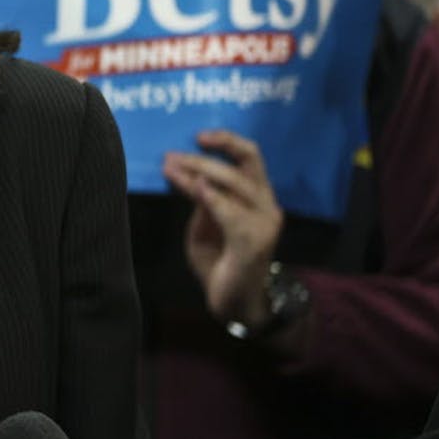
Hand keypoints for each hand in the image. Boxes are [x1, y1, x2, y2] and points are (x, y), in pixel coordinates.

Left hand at [163, 129, 283, 326]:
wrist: (233, 302)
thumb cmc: (218, 260)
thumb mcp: (204, 223)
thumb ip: (202, 200)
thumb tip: (188, 173)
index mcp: (257, 196)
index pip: (250, 157)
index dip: (226, 141)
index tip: (197, 136)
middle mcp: (266, 205)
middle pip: (242, 165)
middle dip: (203, 158)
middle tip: (171, 157)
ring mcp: (264, 224)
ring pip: (236, 184)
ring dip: (200, 173)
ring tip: (172, 169)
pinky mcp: (254, 243)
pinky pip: (233, 214)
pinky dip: (214, 199)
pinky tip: (197, 190)